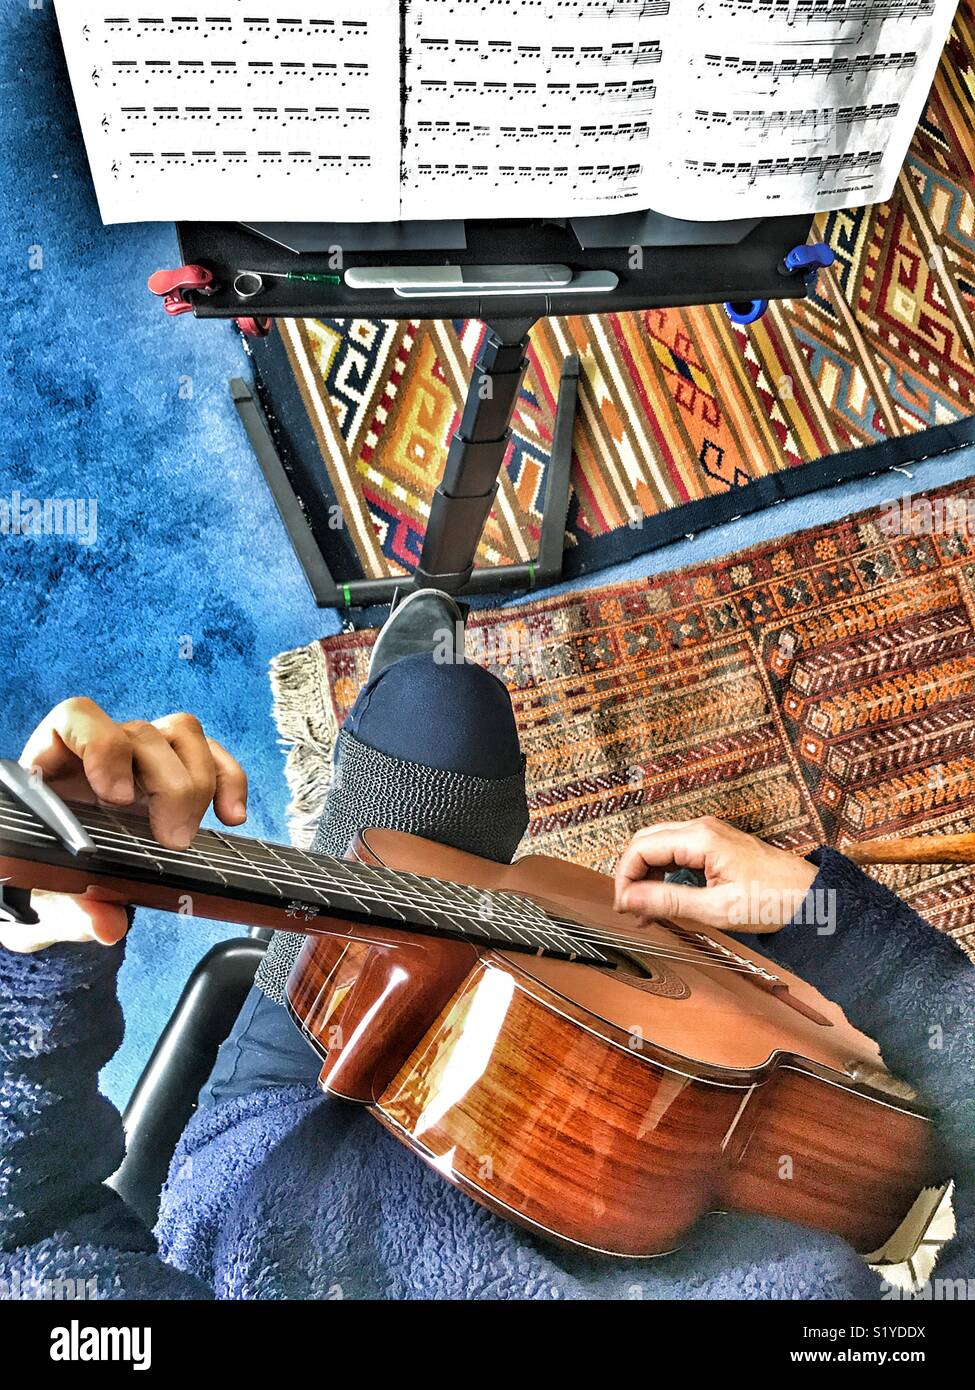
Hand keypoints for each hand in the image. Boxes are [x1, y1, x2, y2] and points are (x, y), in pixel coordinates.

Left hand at [0, 697, 247, 953]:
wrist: (65, 877)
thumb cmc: (49, 873)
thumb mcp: (48, 892)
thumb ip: (70, 906)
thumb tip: (106, 923)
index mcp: (55, 763)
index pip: (78, 719)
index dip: (103, 747)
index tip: (118, 797)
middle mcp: (102, 748)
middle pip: (144, 734)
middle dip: (169, 786)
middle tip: (173, 840)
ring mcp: (143, 754)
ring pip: (183, 733)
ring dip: (199, 781)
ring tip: (189, 833)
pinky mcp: (178, 766)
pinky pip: (212, 755)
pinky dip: (229, 781)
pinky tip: (232, 818)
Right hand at [613, 816, 817, 933]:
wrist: (814, 896)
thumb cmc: (775, 900)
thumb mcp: (717, 909)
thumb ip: (668, 902)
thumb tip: (628, 899)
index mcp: (700, 838)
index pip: (640, 849)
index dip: (625, 878)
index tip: (624, 907)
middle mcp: (701, 828)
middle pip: (645, 842)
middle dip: (631, 874)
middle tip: (629, 908)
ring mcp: (709, 835)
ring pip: (659, 846)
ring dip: (646, 875)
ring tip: (646, 910)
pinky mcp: (716, 845)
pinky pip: (677, 852)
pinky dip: (664, 873)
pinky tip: (665, 898)